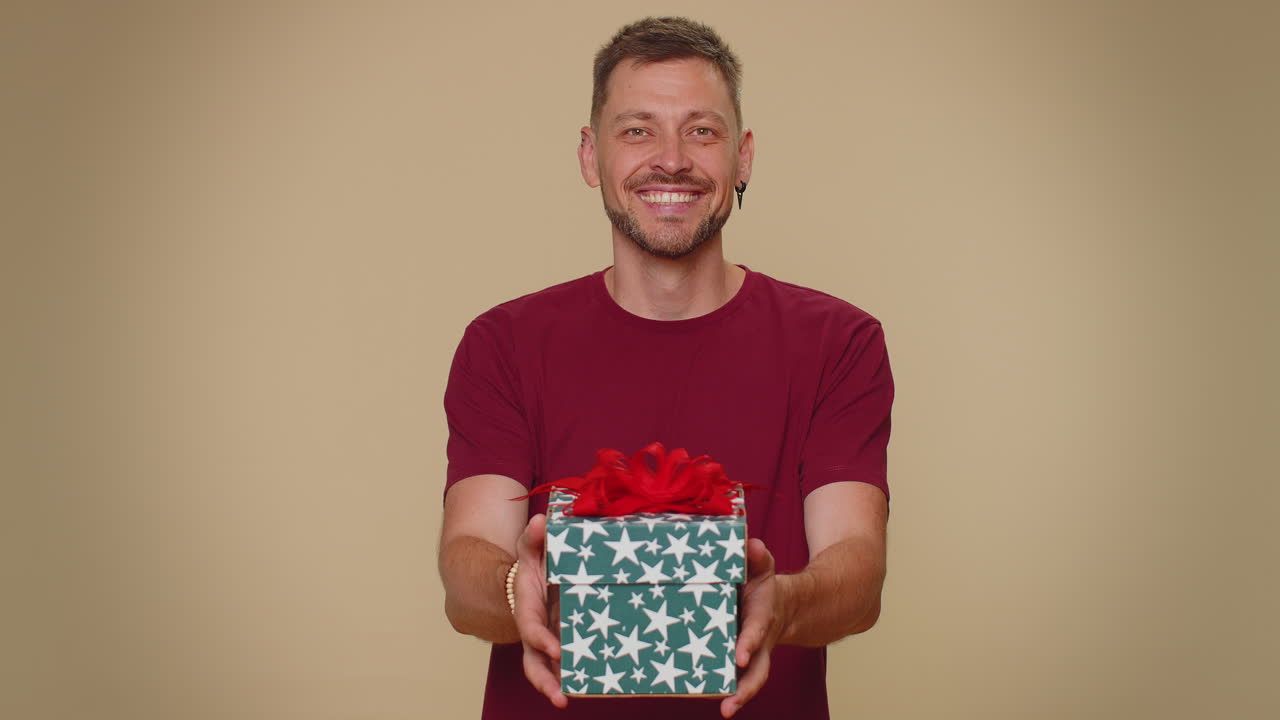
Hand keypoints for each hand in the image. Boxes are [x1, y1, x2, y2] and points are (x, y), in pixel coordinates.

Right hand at [514, 513, 567, 708]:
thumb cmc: (534, 561)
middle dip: (545, 681)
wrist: (534, 574)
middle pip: (534, 661)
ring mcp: (551, 638)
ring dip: (558, 686)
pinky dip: (577, 675)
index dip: (540, 639)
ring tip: (570, 701)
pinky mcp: (566, 641)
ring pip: (548, 669)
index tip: (556, 650)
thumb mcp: (532, 546)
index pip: (531, 627)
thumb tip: (541, 522)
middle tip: (559, 697)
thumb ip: (534, 536)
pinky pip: (570, 662)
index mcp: (528, 607)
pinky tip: (594, 686)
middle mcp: (537, 629)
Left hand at [721, 538, 787, 718]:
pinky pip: (733, 677)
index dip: (749, 643)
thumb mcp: (762, 567)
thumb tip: (753, 545)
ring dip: (738, 696)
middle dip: (746, 688)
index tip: (741, 657)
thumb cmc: (763, 586)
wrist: (784, 606)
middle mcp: (758, 642)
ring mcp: (750, 655)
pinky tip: (698, 694)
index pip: (756, 631)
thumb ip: (757, 557)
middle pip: (758, 671)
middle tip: (731, 704)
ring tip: (725, 710)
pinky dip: (722, 688)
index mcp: (762, 617)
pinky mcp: (738, 661)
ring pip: (748, 680)